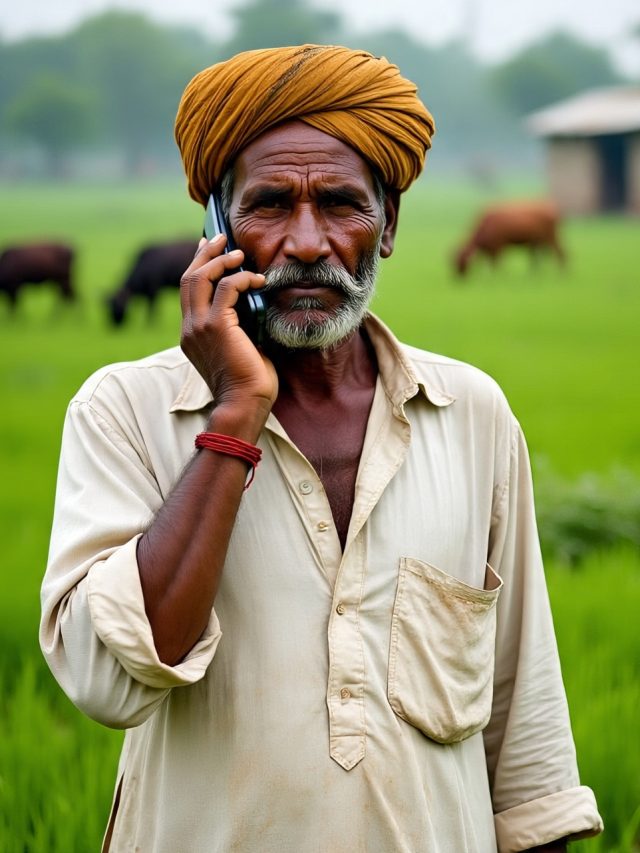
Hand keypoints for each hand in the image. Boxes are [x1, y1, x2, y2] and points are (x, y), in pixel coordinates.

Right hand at [180, 236, 277, 410]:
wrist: (245, 404)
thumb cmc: (249, 383)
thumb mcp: (239, 348)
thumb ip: (237, 325)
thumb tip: (253, 301)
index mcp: (191, 335)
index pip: (187, 291)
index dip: (197, 266)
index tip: (209, 249)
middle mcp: (189, 329)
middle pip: (188, 278)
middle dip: (205, 254)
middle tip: (222, 238)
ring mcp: (199, 327)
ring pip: (199, 277)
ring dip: (220, 261)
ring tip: (239, 253)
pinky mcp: (215, 326)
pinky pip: (226, 288)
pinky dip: (242, 278)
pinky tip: (257, 280)